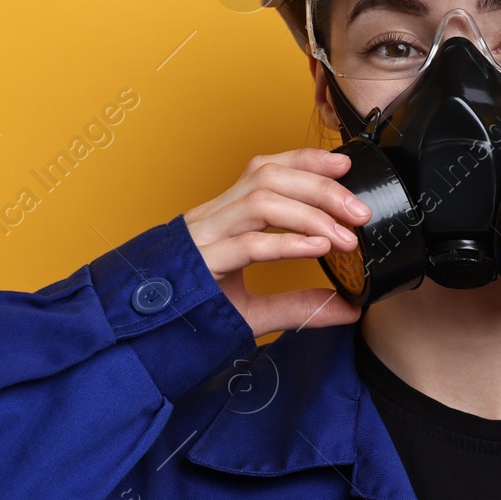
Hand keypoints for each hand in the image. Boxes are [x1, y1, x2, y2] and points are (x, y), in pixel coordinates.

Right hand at [182, 148, 370, 336]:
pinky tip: (318, 248)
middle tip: (360, 211)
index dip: (305, 160)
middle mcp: (213, 218)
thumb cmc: (191, 315)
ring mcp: (205, 237)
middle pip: (269, 176)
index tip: (343, 166)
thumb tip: (349, 309)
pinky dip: (287, 242)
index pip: (266, 169)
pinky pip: (248, 243)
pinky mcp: (202, 264)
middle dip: (320, 186)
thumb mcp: (254, 311)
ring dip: (311, 212)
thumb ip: (299, 307)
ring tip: (346, 236)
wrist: (140, 339)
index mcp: (223, 217)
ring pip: (261, 200)